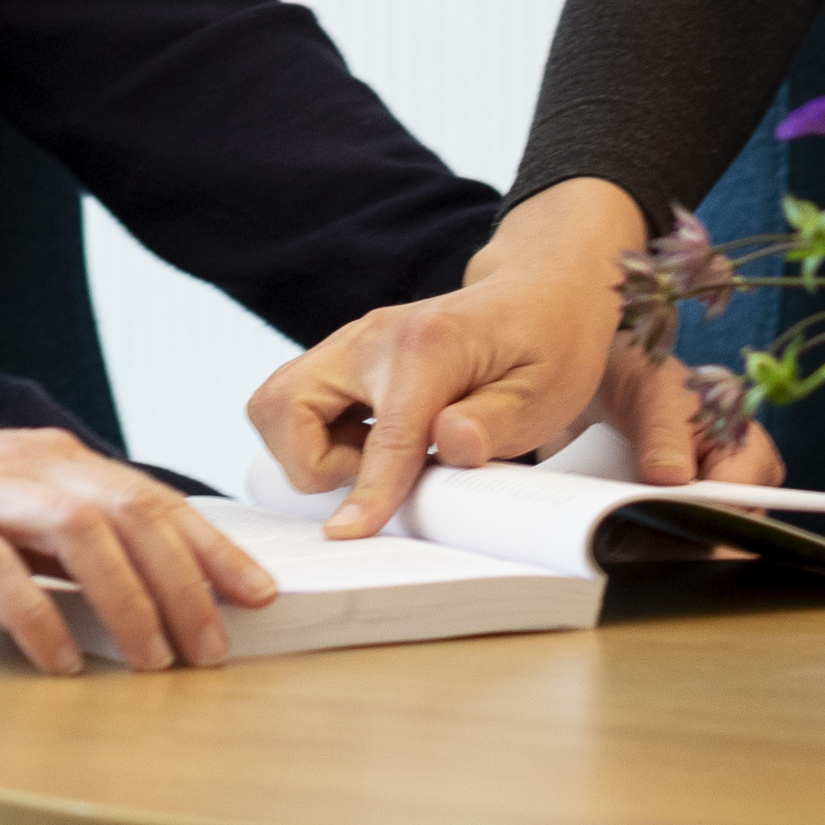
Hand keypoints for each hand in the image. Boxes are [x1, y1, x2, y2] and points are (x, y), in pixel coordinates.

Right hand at [0, 420, 272, 675]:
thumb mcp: (18, 506)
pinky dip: (37, 613)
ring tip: (153, 657)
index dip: (210, 548)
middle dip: (184, 582)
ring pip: (78, 530)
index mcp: (62, 460)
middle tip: (211, 647)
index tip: (257, 595)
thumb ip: (75, 537)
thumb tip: (150, 593)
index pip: (154, 500)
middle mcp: (34, 464)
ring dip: (127, 597)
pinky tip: (60, 657)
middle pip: (131, 513)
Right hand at [246, 180, 651, 538]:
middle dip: (312, 464)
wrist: (539, 290)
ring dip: (307, 450)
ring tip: (373, 460)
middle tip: (376, 476)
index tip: (347, 534)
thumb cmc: (548, 341)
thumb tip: (451, 444)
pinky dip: (314, 436)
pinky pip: (294, 402)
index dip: (368, 492)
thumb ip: (496, 422)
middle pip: (285, 405)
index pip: (386, 434)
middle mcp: (372, 336)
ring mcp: (352, 343)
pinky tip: (370, 444)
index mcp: (428, 346)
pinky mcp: (345, 356)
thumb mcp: (547, 391)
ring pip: (276, 403)